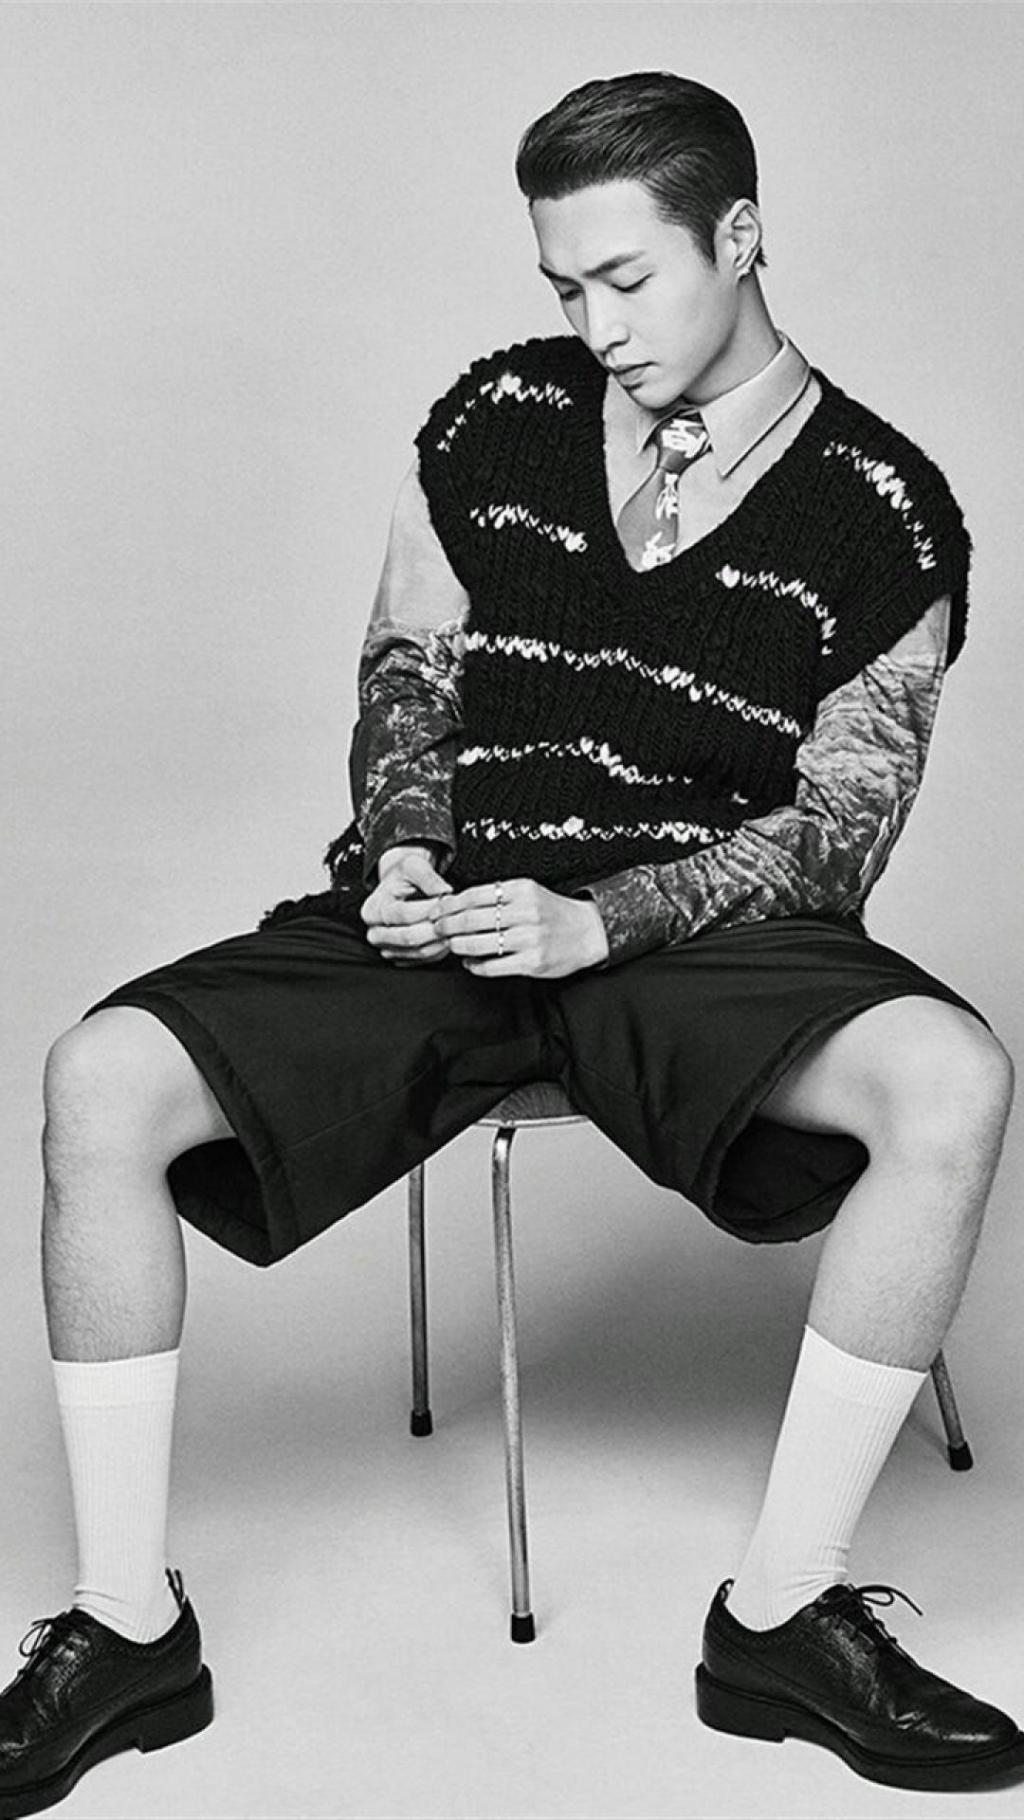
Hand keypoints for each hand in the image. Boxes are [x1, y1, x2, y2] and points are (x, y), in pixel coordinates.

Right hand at [361, 844, 451, 965]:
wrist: (398, 886)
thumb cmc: (404, 875)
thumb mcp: (413, 865)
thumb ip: (428, 877)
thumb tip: (445, 891)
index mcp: (372, 910)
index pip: (404, 914)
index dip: (429, 908)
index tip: (447, 900)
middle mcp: (375, 932)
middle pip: (410, 937)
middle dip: (436, 927)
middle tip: (455, 916)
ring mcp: (387, 948)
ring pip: (419, 951)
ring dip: (442, 940)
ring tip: (455, 925)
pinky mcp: (401, 958)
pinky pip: (425, 960)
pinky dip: (441, 950)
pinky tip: (450, 936)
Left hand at [434, 878, 608, 978]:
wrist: (587, 932)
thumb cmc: (551, 912)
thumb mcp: (528, 892)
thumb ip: (497, 896)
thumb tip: (456, 903)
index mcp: (521, 890)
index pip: (473, 895)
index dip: (449, 905)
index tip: (436, 910)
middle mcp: (525, 912)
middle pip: (471, 920)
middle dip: (446, 925)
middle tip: (436, 929)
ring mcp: (530, 939)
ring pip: (478, 944)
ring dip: (457, 946)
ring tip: (451, 945)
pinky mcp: (532, 962)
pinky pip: (493, 966)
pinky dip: (475, 966)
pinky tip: (470, 963)